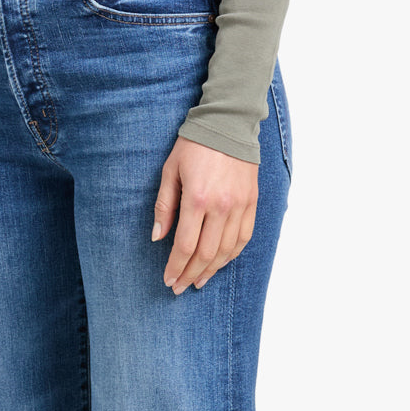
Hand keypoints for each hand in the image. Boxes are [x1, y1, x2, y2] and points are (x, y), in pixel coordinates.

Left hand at [152, 136, 257, 293]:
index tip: (168, 280)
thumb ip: (164, 206)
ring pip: (227, 250)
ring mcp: (240, 205)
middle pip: (206, 253)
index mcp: (198, 198)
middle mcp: (222, 206)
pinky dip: (232, 255)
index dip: (176, 267)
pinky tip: (220, 263)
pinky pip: (244, 237)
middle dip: (191, 274)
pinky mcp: (252, 202)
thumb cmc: (194, 145)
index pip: (185, 245)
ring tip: (199, 281)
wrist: (228, 123)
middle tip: (180, 287)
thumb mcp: (170, 171)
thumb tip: (157, 238)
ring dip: (212, 270)